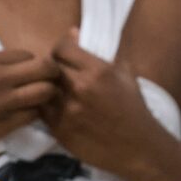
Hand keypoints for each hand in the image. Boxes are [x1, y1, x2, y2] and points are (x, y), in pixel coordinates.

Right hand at [0, 49, 59, 158]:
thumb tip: (3, 67)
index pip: (29, 56)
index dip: (32, 65)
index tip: (28, 75)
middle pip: (46, 70)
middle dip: (51, 77)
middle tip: (44, 87)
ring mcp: (1, 103)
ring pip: (45, 94)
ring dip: (46, 98)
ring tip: (36, 104)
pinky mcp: (0, 126)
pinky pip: (30, 117)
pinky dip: (32, 116)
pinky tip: (22, 118)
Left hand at [40, 28, 180, 180]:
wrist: (137, 147)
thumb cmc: (133, 108)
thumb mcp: (125, 73)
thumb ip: (101, 53)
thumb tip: (75, 33)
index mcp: (98, 71)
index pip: (62, 49)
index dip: (61, 47)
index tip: (65, 51)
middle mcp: (80, 89)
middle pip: (49, 68)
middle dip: (52, 67)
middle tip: (58, 70)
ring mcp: (67, 111)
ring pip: (42, 90)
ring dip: (46, 87)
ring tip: (57, 89)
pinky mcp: (60, 130)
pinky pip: (42, 111)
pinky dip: (46, 106)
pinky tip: (56, 106)